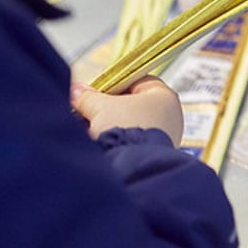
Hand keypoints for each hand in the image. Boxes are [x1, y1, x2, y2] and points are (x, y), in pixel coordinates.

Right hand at [70, 76, 184, 145]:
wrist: (130, 166)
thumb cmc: (123, 130)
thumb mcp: (100, 108)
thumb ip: (88, 97)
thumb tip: (77, 91)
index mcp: (164, 96)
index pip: (136, 81)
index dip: (113, 85)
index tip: (94, 92)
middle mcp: (170, 116)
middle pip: (132, 104)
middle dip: (107, 109)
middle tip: (88, 112)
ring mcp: (165, 137)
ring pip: (130, 125)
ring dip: (109, 126)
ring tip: (89, 130)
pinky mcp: (154, 155)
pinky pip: (133, 143)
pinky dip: (117, 142)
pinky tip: (100, 145)